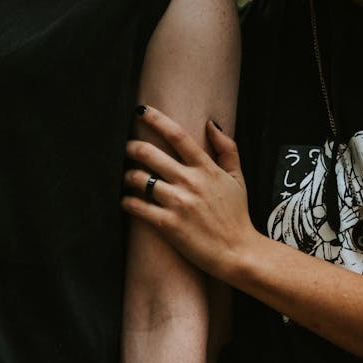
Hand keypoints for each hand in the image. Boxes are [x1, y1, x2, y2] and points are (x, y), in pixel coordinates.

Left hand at [122, 105, 255, 281]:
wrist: (236, 251)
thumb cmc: (236, 215)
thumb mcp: (237, 178)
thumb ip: (227, 149)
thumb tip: (211, 124)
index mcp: (206, 168)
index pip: (177, 135)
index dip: (155, 119)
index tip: (140, 110)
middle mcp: (190, 182)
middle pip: (150, 154)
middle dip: (131, 147)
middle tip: (125, 148)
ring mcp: (177, 203)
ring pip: (139, 179)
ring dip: (127, 176)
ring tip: (126, 178)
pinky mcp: (167, 224)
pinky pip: (137, 207)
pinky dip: (126, 201)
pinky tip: (125, 201)